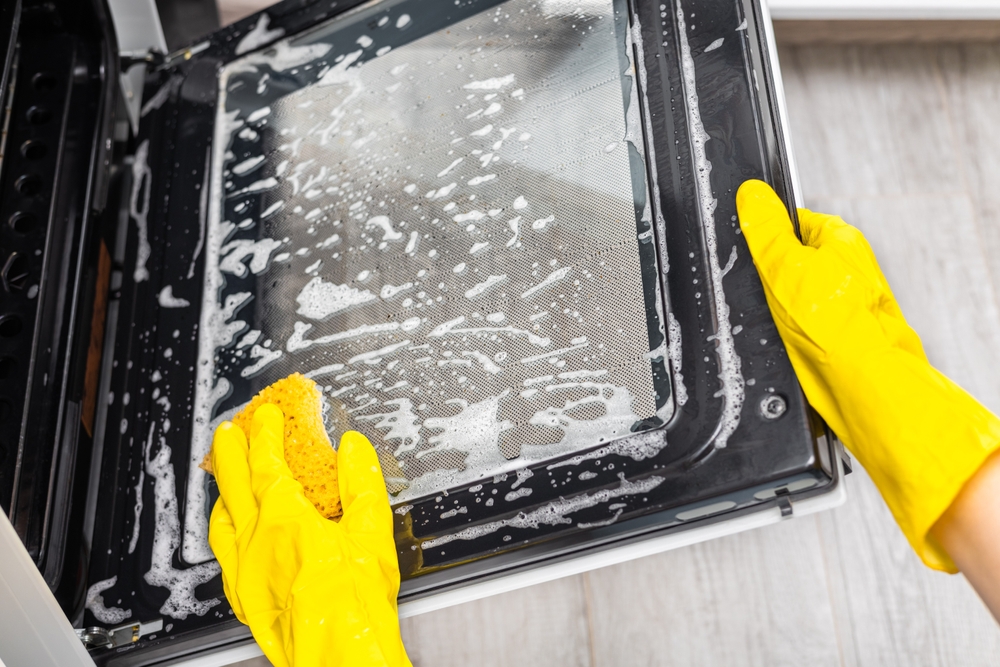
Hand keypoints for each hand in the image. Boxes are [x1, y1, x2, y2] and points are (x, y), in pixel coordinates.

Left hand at [209, 404, 410, 666]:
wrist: (338, 654)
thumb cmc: (354, 603)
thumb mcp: (372, 531)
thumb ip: (362, 482)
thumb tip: (355, 449)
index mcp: (284, 520)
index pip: (266, 464)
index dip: (264, 436)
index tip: (265, 417)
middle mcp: (255, 543)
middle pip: (233, 486)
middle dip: (230, 454)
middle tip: (226, 433)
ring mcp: (245, 572)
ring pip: (221, 521)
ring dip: (222, 494)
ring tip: (224, 481)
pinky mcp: (245, 598)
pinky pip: (224, 555)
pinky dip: (225, 533)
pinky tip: (233, 536)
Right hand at [736, 180, 999, 571]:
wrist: (863, 388)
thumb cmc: (836, 328)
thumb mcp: (784, 266)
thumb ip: (763, 229)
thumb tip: (750, 194)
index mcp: (840, 239)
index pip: (790, 221)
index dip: (762, 238)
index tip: (749, 254)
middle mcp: (847, 268)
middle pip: (788, 261)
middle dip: (769, 278)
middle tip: (764, 293)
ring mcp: (844, 303)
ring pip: (792, 297)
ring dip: (778, 311)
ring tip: (781, 323)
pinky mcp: (838, 335)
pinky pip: (800, 326)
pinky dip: (790, 335)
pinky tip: (790, 344)